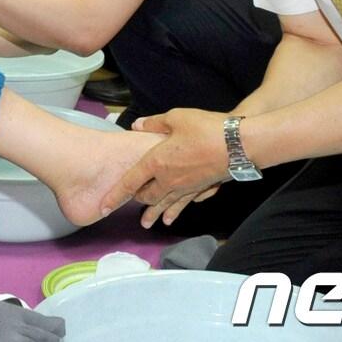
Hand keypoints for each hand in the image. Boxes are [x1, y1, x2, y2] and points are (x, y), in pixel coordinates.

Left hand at [99, 108, 228, 229]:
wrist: (238, 145)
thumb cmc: (206, 129)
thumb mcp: (176, 118)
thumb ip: (155, 123)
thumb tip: (137, 125)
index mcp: (157, 162)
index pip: (131, 182)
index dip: (116, 195)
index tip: (103, 207)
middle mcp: (169, 180)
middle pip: (147, 196)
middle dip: (137, 202)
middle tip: (128, 206)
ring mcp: (186, 187)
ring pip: (165, 204)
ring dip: (154, 213)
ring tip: (147, 224)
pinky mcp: (201, 189)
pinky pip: (183, 204)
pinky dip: (174, 211)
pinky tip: (171, 217)